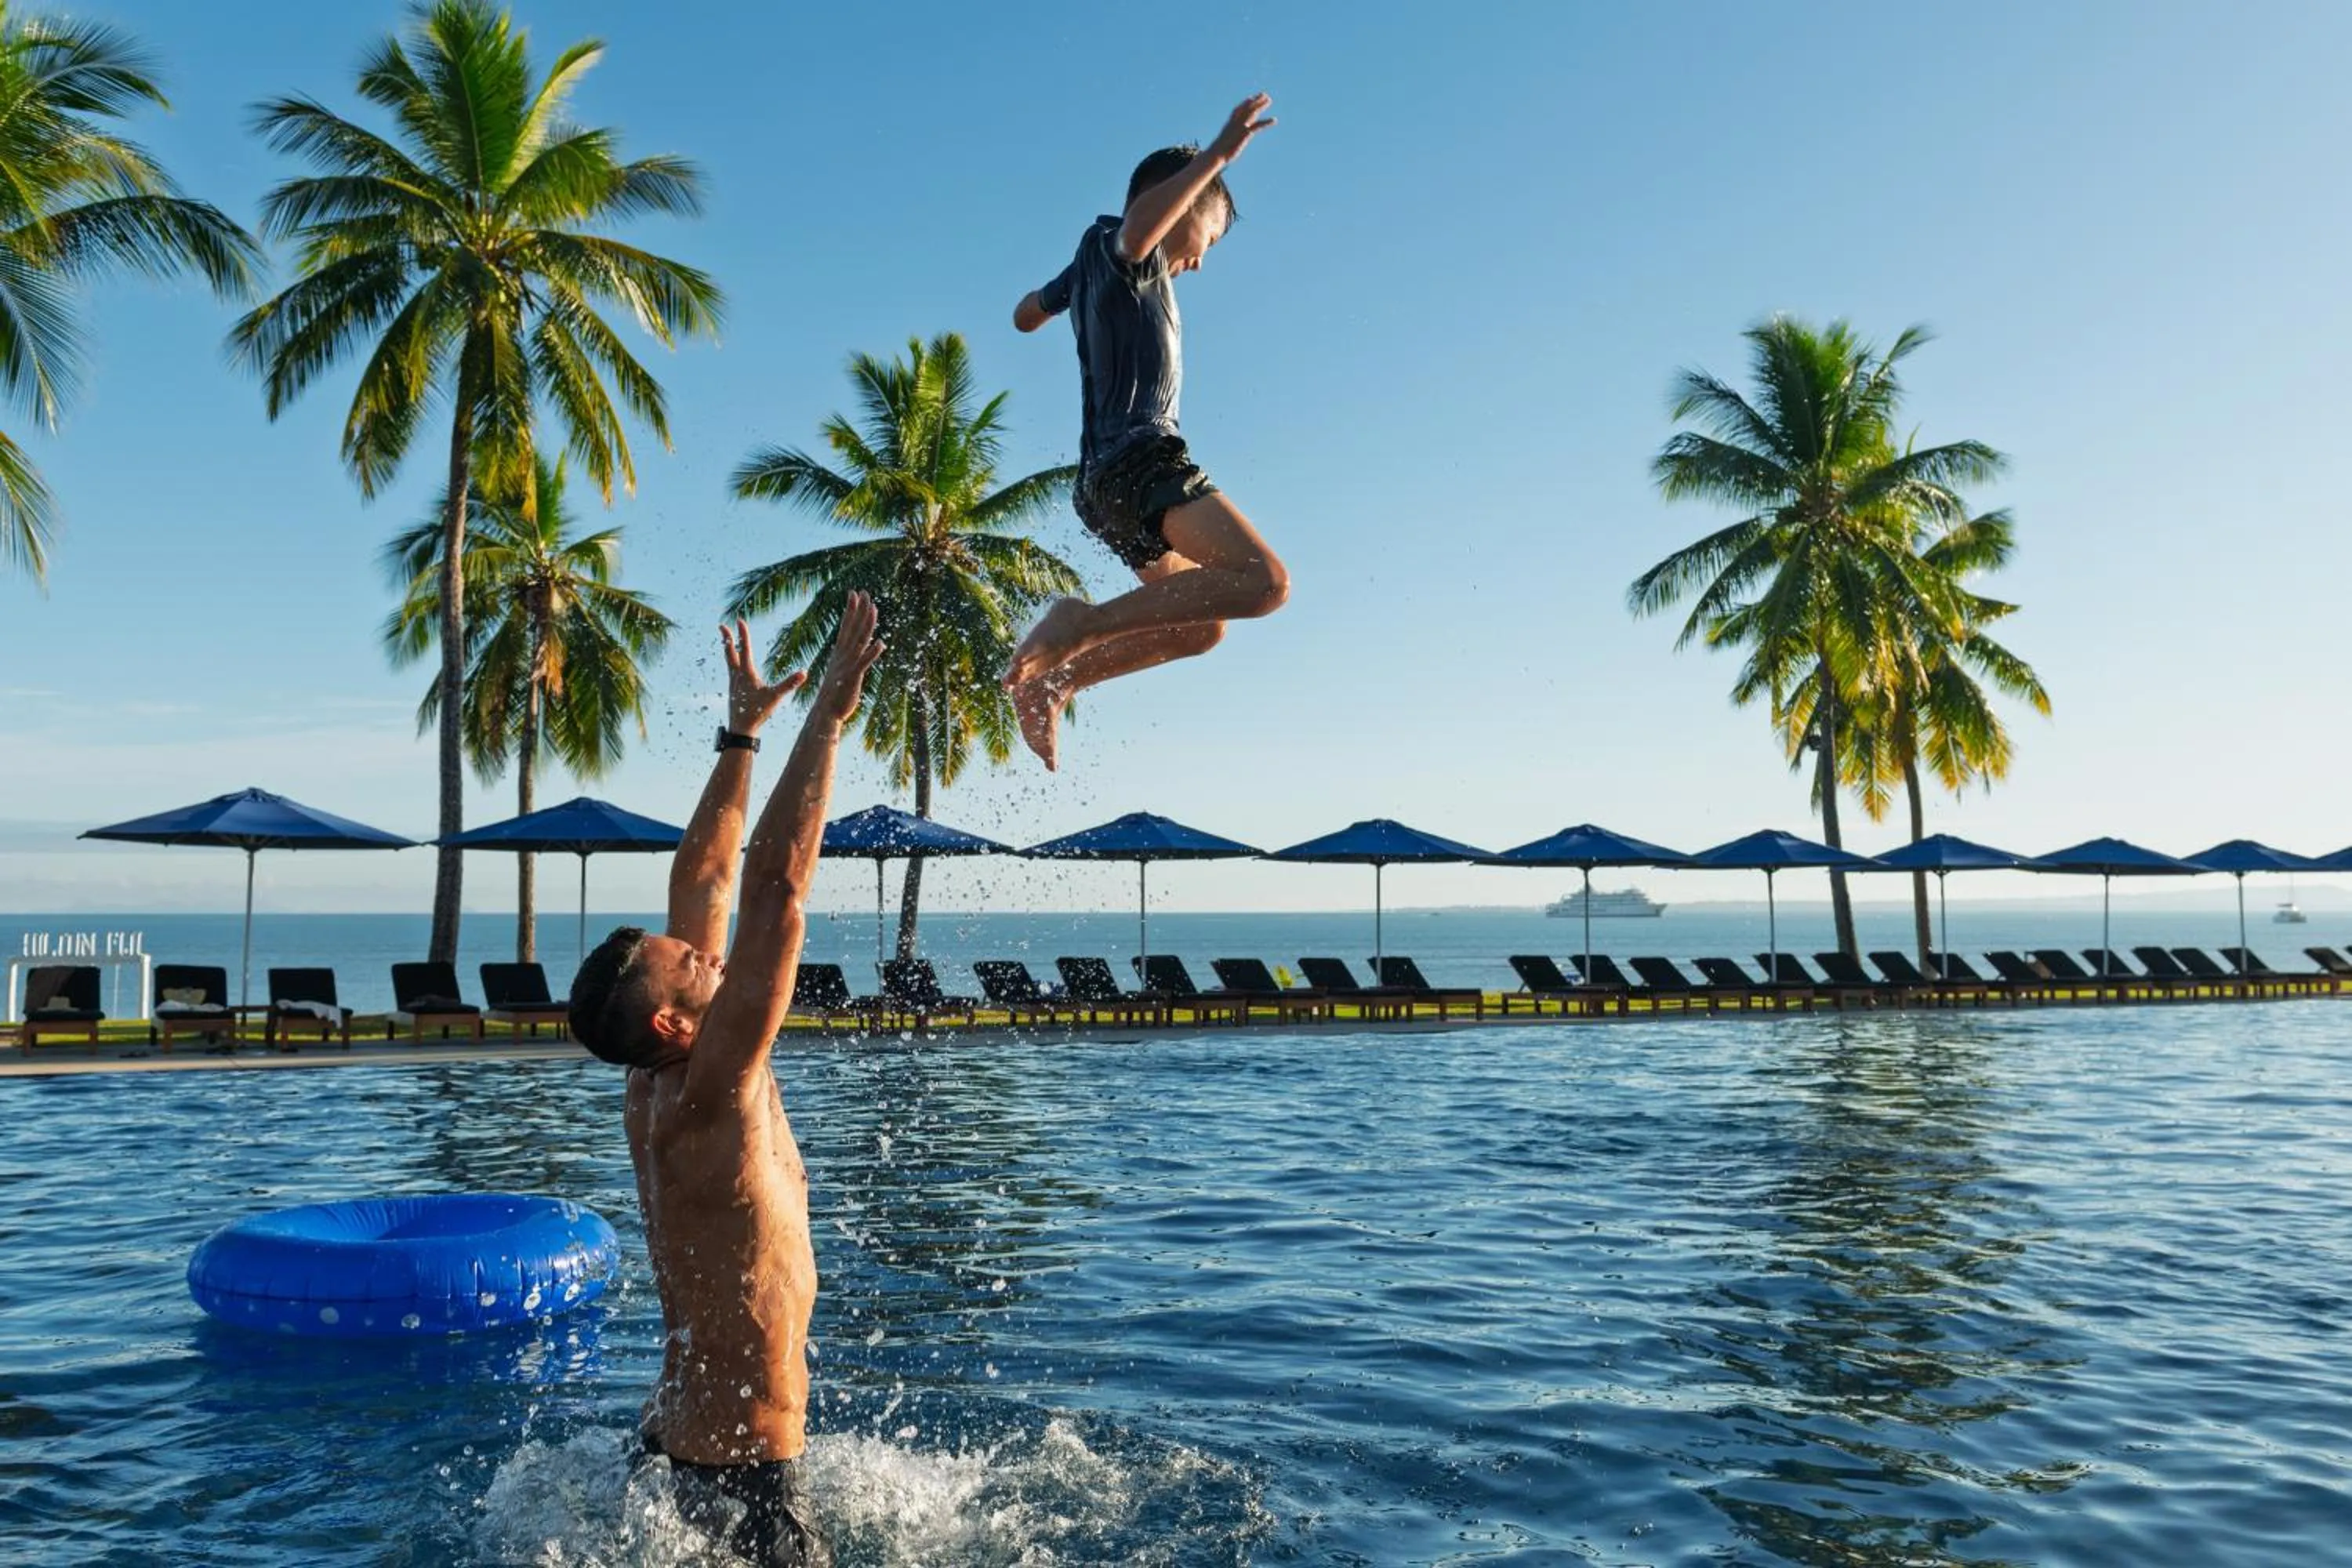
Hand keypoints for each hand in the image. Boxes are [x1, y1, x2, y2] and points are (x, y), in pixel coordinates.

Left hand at [723, 618, 803, 734]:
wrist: (740, 729)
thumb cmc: (756, 713)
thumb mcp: (775, 697)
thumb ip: (789, 683)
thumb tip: (804, 672)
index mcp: (746, 673)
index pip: (744, 648)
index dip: (743, 633)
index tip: (739, 620)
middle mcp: (737, 675)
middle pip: (729, 651)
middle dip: (727, 637)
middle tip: (721, 625)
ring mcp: (733, 682)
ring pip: (728, 660)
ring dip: (728, 648)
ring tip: (727, 641)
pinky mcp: (733, 689)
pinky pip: (731, 670)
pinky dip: (731, 661)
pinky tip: (734, 666)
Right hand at [810, 591, 883, 723]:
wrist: (825, 712)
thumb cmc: (834, 693)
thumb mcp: (841, 671)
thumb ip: (848, 658)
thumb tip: (855, 650)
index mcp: (839, 652)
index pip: (846, 625)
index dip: (851, 609)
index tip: (854, 593)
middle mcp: (843, 655)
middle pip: (853, 628)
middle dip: (859, 609)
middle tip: (865, 592)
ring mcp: (847, 665)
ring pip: (859, 640)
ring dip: (867, 624)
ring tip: (874, 608)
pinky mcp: (852, 677)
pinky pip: (864, 663)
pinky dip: (872, 653)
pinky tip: (881, 643)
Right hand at [1208, 93, 1274, 163]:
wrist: (1216, 154)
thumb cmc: (1218, 153)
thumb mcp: (1222, 144)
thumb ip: (1226, 141)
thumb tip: (1223, 145)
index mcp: (1229, 125)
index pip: (1238, 111)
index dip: (1244, 104)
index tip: (1251, 98)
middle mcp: (1235, 123)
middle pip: (1247, 108)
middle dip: (1255, 101)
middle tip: (1264, 94)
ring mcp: (1240, 126)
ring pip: (1252, 112)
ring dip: (1261, 105)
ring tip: (1269, 99)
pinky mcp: (1245, 133)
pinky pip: (1258, 125)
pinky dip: (1266, 122)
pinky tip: (1274, 120)